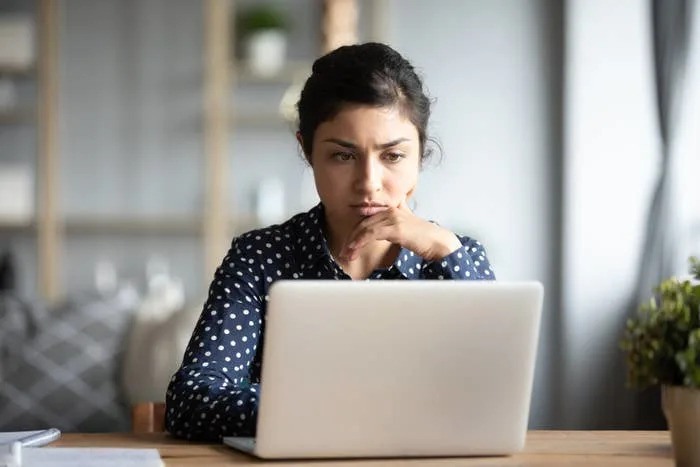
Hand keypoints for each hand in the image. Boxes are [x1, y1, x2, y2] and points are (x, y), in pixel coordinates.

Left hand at [338, 200, 461, 261]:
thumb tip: (381, 231)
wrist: (438, 242)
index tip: (348, 247)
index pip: (366, 220)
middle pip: (362, 224)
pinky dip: (360, 242)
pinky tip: (355, 250)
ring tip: (347, 255)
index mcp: (390, 210)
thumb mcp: (404, 228)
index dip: (355, 233)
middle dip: (351, 239)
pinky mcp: (395, 228)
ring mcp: (392, 218)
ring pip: (365, 228)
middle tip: (344, 253)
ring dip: (353, 243)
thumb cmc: (422, 238)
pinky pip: (371, 233)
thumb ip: (392, 226)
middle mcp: (390, 211)